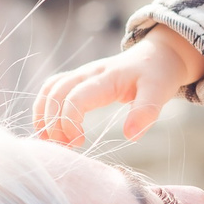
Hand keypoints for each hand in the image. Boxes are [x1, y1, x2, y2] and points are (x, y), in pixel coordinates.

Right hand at [33, 27, 203, 145]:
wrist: (158, 55)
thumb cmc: (158, 74)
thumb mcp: (159, 92)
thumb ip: (146, 113)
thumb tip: (130, 136)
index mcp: (107, 77)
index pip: (76, 97)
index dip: (70, 121)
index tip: (79, 143)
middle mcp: (89, 73)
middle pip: (56, 92)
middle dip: (53, 122)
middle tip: (64, 148)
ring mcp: (82, 74)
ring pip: (50, 88)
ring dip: (43, 115)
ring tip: (49, 141)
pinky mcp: (79, 79)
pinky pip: (52, 88)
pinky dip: (44, 107)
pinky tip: (49, 129)